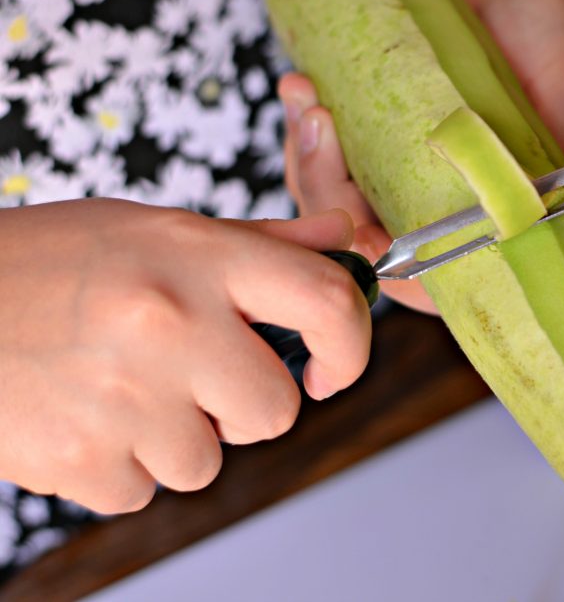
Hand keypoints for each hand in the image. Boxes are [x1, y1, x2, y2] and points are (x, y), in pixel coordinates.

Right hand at [0, 199, 370, 513]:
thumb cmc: (52, 262)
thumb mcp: (157, 231)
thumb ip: (260, 244)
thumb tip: (344, 242)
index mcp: (199, 258)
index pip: (327, 302)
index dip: (352, 344)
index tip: (334, 367)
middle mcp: (171, 323)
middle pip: (275, 409)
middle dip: (244, 404)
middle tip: (188, 373)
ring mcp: (124, 396)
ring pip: (208, 460)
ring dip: (175, 436)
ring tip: (117, 385)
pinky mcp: (81, 460)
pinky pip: (142, 490)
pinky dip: (119, 465)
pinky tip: (82, 414)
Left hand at [278, 0, 563, 312]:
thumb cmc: (543, 29)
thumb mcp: (561, 87)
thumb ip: (551, 150)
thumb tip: (524, 210)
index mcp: (490, 215)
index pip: (436, 275)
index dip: (395, 268)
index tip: (365, 233)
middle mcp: (438, 203)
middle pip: (367, 245)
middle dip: (330, 199)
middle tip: (323, 133)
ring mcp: (396, 172)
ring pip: (332, 204)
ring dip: (308, 160)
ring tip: (308, 99)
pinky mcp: (364, 135)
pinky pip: (318, 156)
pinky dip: (303, 132)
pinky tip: (303, 90)